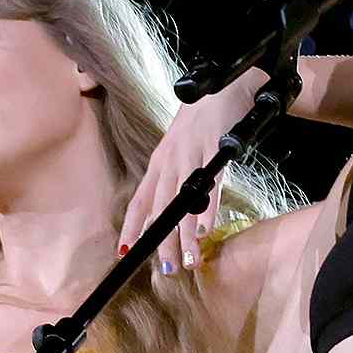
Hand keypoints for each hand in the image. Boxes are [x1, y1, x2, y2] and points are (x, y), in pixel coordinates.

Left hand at [117, 70, 265, 276]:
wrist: (227, 83)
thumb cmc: (206, 117)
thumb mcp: (182, 148)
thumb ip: (176, 176)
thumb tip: (171, 208)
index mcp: (160, 161)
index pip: (140, 200)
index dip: (132, 226)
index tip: (126, 252)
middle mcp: (170, 160)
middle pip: (160, 207)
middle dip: (160, 240)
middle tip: (165, 269)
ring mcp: (191, 155)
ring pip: (182, 202)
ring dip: (183, 234)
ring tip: (188, 261)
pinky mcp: (215, 149)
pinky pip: (209, 184)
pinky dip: (206, 209)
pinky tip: (204, 230)